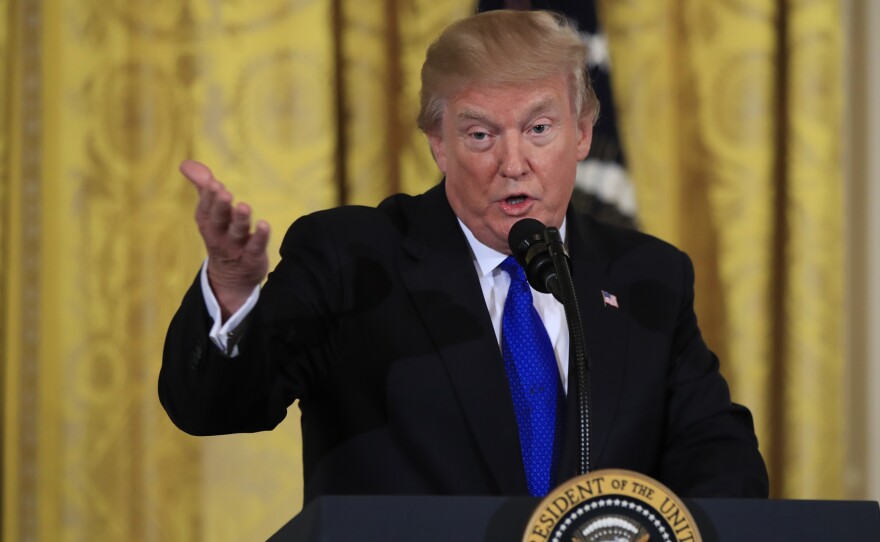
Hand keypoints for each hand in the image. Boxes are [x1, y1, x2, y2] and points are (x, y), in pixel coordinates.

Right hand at [180, 160, 269, 318]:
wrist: (231, 276)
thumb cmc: (221, 234)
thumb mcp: (210, 212)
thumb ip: (203, 187)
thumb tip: (185, 163)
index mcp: (207, 221)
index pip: (206, 207)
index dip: (209, 195)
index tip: (212, 182)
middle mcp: (218, 234)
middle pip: (218, 219)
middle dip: (220, 206)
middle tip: (224, 192)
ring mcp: (235, 247)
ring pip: (237, 232)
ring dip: (240, 219)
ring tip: (243, 206)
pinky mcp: (252, 257)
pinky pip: (255, 246)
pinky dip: (259, 236)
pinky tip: (264, 225)